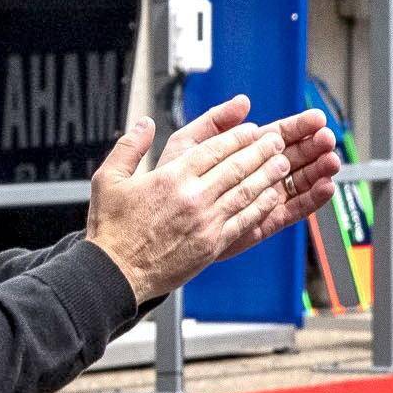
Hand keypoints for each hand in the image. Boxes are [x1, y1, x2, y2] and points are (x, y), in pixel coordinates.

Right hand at [84, 98, 342, 304]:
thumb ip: (129, 147)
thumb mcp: (108, 178)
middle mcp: (193, 196)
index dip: (237, 137)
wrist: (117, 271)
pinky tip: (275, 197)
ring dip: (268, 176)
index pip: (213, 150)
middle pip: (236, 167)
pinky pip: (246, 220)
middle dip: (260, 152)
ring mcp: (206, 221)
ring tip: (284, 163)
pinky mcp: (214, 243)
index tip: (253, 129)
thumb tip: (144, 122)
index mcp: (171, 176)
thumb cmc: (111, 226)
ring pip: (246, 192)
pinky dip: (263, 206)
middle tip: (278, 141)